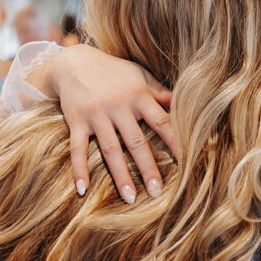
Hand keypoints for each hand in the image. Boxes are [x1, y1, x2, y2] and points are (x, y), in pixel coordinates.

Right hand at [42, 44, 178, 199]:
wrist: (73, 62)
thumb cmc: (113, 71)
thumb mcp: (139, 75)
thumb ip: (159, 92)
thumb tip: (184, 105)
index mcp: (138, 95)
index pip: (162, 122)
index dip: (175, 142)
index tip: (187, 162)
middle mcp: (118, 106)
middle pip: (136, 142)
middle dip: (148, 168)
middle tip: (158, 192)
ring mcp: (96, 115)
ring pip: (110, 150)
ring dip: (120, 176)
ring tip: (130, 198)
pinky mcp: (75, 121)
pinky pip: (77, 149)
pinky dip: (79, 170)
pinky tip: (82, 189)